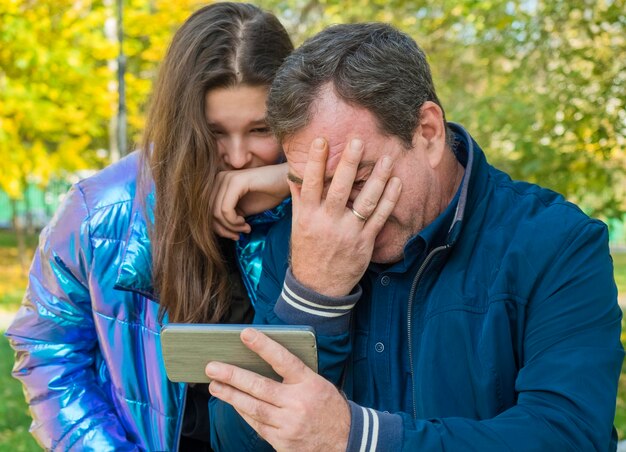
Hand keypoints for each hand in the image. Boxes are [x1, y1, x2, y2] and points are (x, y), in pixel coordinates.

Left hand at [207, 328, 350, 451]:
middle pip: (260, 387)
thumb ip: (294, 375)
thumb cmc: (328, 407)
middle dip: (233, 376)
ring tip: (214, 385)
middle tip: (213, 367)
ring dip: (231, 396)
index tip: (245, 334)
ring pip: (253, 408)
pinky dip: (243, 412)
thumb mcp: (319, 384)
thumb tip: (262, 361)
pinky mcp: (283, 442)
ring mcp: (289, 425)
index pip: (284, 360)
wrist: (346, 441)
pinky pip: (257, 425)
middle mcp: (298, 404)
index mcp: (310, 384)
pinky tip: (233, 403)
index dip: (264, 346)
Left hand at [211, 164, 289, 239]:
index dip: (219, 228)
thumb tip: (216, 232)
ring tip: (245, 228)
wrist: (286, 182)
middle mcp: (219, 179)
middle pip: (209, 212)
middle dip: (223, 229)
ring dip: (231, 227)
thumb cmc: (268, 194)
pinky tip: (246, 223)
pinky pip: (225, 209)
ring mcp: (226, 178)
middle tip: (238, 235)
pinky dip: (234, 222)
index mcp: (219, 184)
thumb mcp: (243, 209)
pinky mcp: (235, 181)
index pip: (207, 211)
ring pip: (216, 213)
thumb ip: (228, 216)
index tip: (235, 236)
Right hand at [289, 138, 400, 296]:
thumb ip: (299, 198)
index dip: (315, 161)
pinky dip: (389, 200)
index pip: (310, 183)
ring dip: (377, 179)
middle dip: (349, 164)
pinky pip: (379, 218)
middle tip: (358, 141)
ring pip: (364, 202)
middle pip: (339, 189)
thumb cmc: (307, 251)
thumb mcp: (298, 225)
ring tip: (386, 158)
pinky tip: (396, 183)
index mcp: (308, 216)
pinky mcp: (364, 242)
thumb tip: (294, 173)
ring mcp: (348, 233)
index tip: (321, 140)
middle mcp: (327, 223)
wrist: (318, 287)